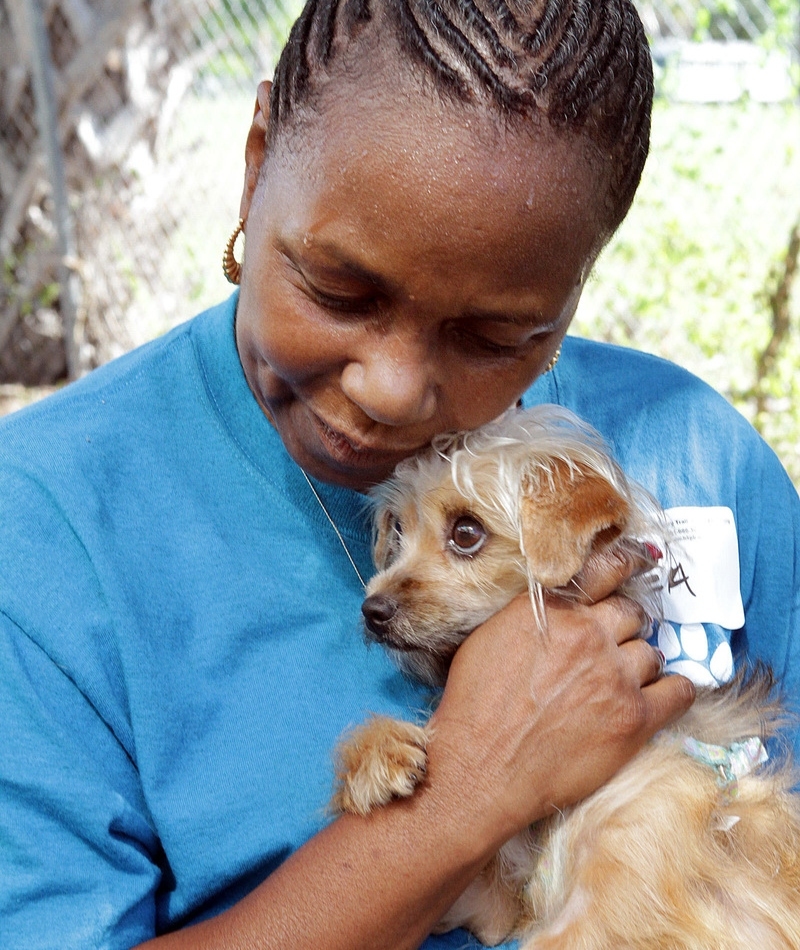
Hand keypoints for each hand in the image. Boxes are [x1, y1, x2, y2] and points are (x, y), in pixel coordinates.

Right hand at [425, 543, 694, 846]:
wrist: (481, 769)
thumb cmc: (474, 707)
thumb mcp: (490, 638)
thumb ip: (531, 615)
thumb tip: (558, 609)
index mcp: (551, 609)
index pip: (603, 569)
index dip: (624, 565)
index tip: (635, 565)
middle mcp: (588, 633)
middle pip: (631, 613)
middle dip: (624, 628)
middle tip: (610, 649)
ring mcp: (615, 675)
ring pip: (651, 652)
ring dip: (639, 665)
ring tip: (619, 684)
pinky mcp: (635, 718)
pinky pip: (680, 691)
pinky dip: (675, 691)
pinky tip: (664, 695)